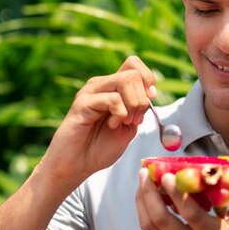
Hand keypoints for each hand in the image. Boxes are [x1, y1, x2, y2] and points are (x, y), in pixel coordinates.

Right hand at [39, 56, 155, 185]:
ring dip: (133, 104)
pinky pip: (113, 99)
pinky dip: (120, 114)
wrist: (77, 165)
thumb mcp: (128, 127)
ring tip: (123, 122)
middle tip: (133, 119)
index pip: (134, 64)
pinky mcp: (82, 103)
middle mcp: (101, 85)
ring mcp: (91, 92)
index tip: (150, 99)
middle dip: (142, 98)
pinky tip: (111, 125)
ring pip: (125, 80)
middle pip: (133, 73)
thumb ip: (139, 109)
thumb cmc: (100, 147)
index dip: (148, 79)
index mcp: (112, 88)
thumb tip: (150, 94)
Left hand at [135, 168, 228, 229]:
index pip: (189, 213)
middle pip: (161, 219)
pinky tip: (148, 198)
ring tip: (142, 181)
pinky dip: (146, 212)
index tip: (167, 175)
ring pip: (150, 226)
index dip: (176, 193)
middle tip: (145, 173)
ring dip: (142, 201)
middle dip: (149, 193)